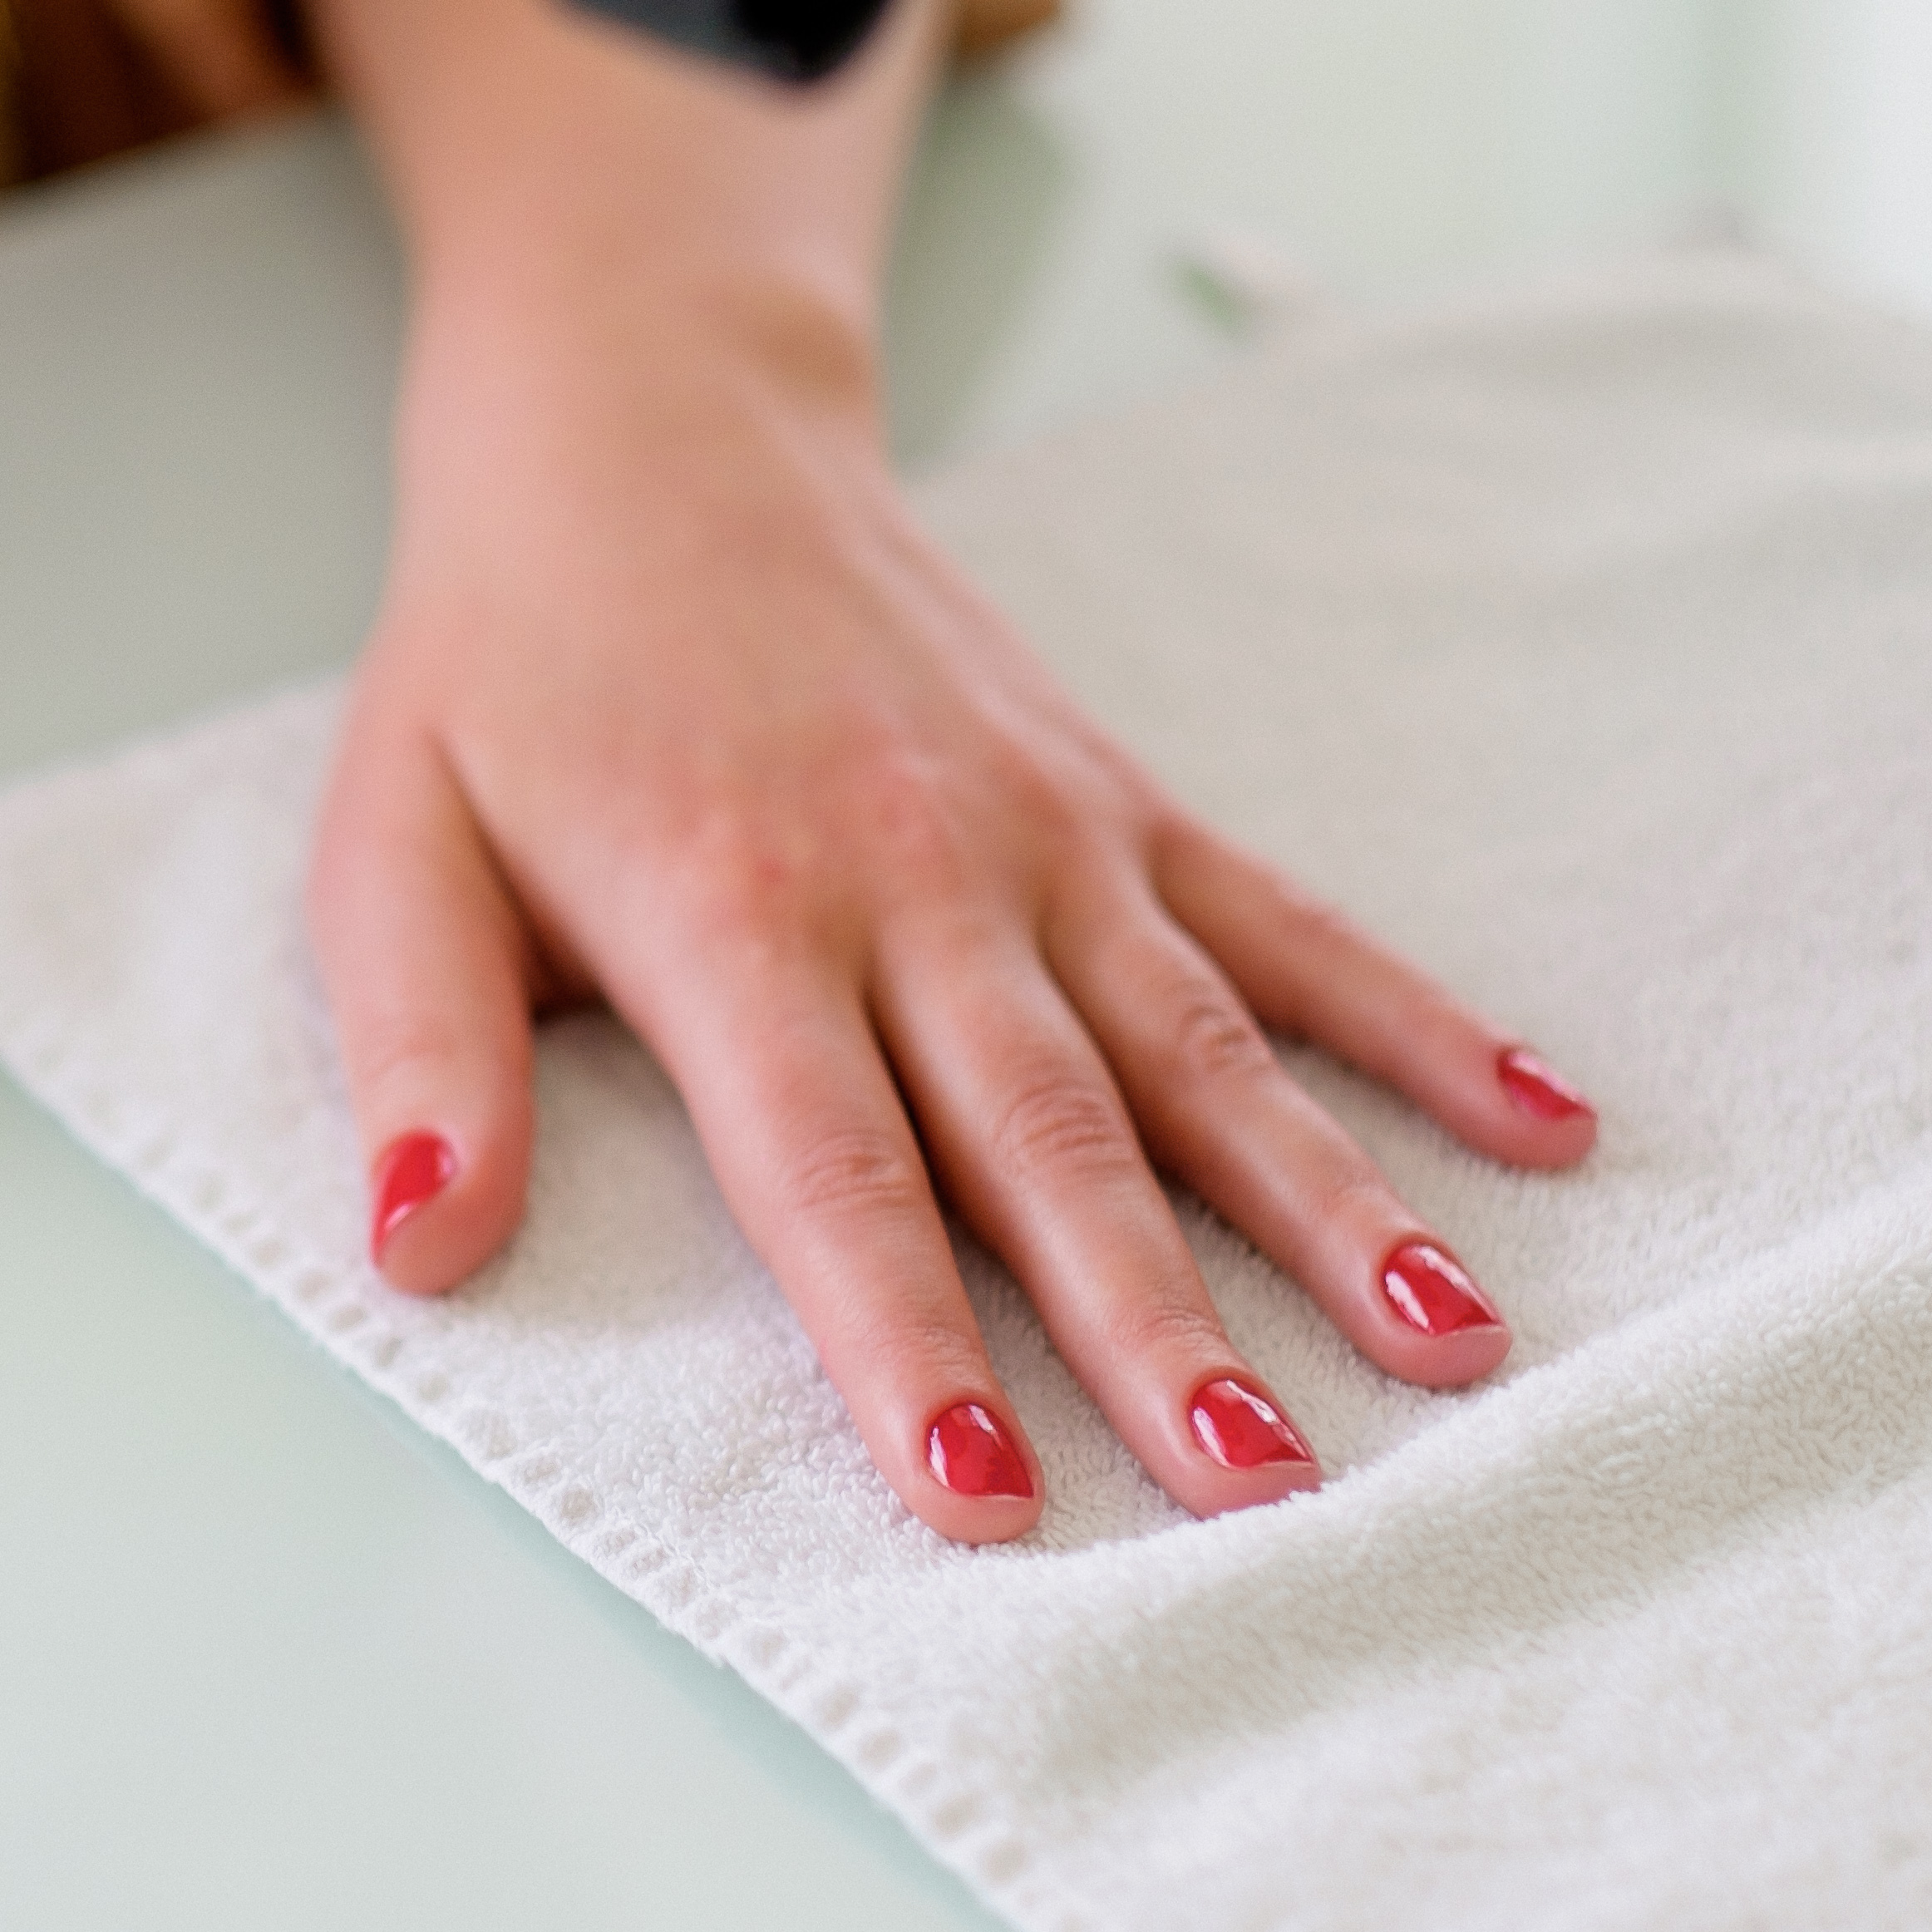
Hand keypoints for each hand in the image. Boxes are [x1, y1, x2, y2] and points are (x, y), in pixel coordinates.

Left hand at [310, 0, 1596, 1543]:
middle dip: (1158, 1323)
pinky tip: (1542, 1119)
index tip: (986, 1500)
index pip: (832, 1170)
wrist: (648, 431)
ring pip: (1203, 1046)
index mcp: (728, 912)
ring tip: (1453, 1347)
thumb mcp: (390, 846)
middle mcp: (912, 879)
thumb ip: (421, 1050)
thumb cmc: (507, 675)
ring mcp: (1039, 835)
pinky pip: (1285, 921)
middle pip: (1052, 1136)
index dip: (906, 1342)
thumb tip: (419, 1249)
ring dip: (1330, 1201)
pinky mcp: (1114, 796)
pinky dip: (1417, 1019)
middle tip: (1260, 1489)